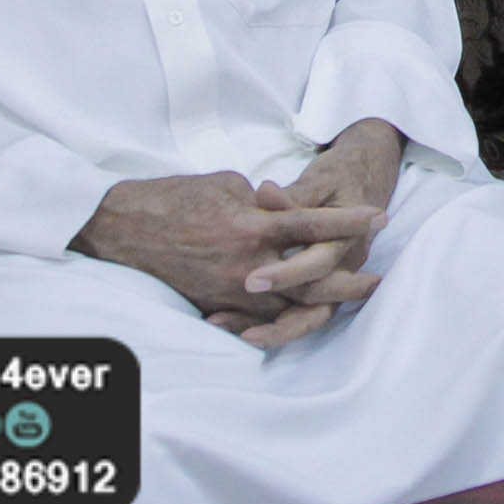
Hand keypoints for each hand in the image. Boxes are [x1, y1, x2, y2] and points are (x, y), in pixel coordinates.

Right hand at [70, 169, 386, 337]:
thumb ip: (263, 203)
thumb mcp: (226, 185)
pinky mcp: (215, 304)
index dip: (348, 221)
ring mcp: (231, 290)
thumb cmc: (175, 197)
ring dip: (321, 304)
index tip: (379, 217)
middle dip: (346, 281)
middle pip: (310, 279)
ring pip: (287, 306)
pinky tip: (305, 316)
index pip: (312, 225)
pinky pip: (258, 319)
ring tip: (348, 301)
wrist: (125, 229)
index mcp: (250, 226)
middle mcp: (246, 265)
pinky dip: (284, 318)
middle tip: (376, 280)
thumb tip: (285, 211)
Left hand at [215, 118, 405, 349]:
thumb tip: (264, 192)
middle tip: (226, 320)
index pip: (318, 264)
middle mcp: (345, 267)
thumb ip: (293, 196)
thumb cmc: (342, 176)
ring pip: (306, 316)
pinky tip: (233, 327)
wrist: (368, 176)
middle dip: (273, 320)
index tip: (250, 282)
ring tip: (229, 333)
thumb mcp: (321, 180)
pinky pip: (298, 312)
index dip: (286, 274)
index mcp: (348, 240)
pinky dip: (267, 321)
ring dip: (268, 330)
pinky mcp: (321, 286)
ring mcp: (335, 280)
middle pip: (313, 304)